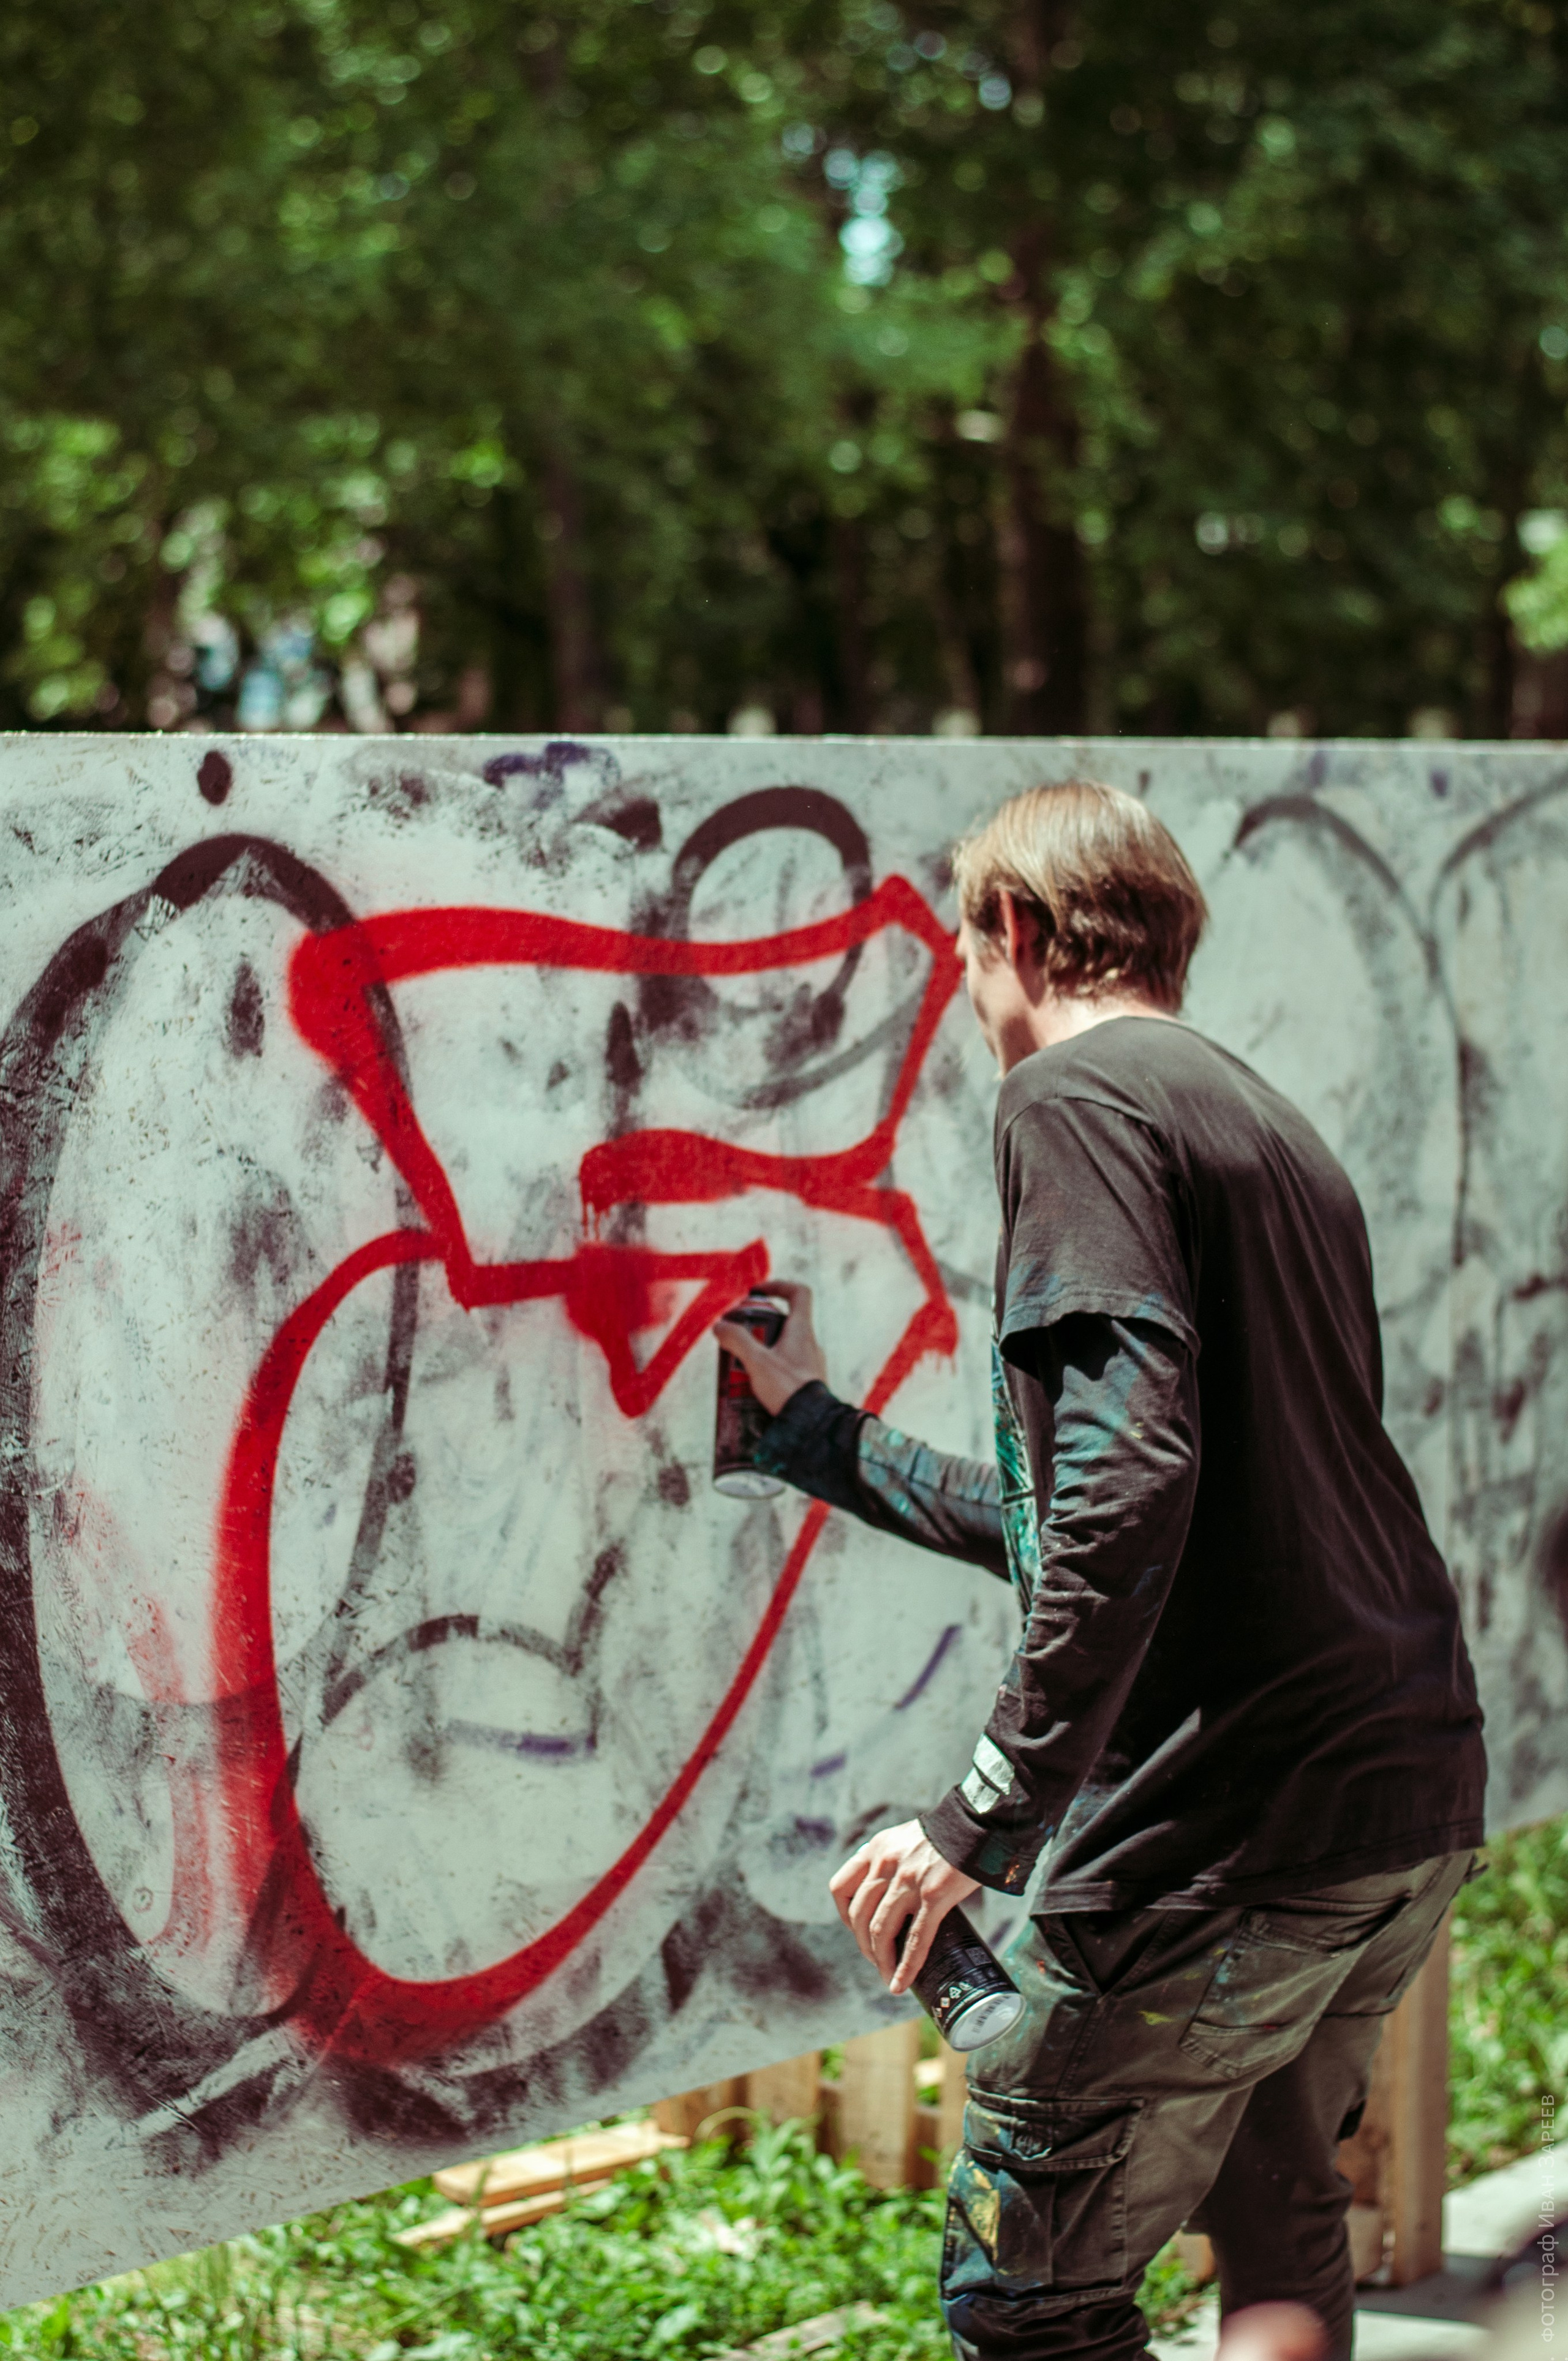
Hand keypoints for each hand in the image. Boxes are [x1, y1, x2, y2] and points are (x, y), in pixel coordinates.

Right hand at [713, 1278, 828, 1417]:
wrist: (813, 1424)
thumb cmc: (788, 1390)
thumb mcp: (757, 1362)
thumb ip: (737, 1341)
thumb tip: (720, 1326)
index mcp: (801, 1330)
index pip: (799, 1293)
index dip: (778, 1285)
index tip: (757, 1293)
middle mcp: (810, 1343)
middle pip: (783, 1322)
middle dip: (757, 1328)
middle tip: (738, 1340)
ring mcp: (811, 1363)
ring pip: (783, 1347)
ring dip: (761, 1352)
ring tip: (741, 1368)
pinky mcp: (808, 1382)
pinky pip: (787, 1368)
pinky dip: (769, 1370)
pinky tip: (754, 1386)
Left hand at [829, 1819, 979, 1994]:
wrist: (977, 1823)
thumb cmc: (945, 1835)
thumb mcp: (904, 1839)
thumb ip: (891, 1862)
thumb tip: (891, 1897)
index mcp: (876, 1849)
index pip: (840, 1888)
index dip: (845, 1916)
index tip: (857, 1931)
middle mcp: (886, 1864)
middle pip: (859, 1916)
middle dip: (864, 1946)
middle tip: (877, 1961)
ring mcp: (908, 1881)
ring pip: (881, 1930)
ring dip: (881, 1960)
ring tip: (887, 1977)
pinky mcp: (933, 1896)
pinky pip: (915, 1939)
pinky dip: (906, 1966)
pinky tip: (901, 1984)